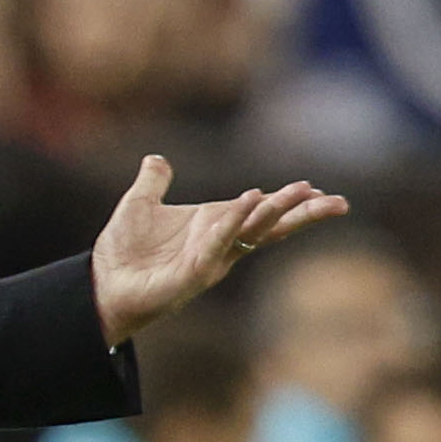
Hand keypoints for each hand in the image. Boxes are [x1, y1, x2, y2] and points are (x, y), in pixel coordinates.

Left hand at [90, 155, 347, 346]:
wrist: (101, 283)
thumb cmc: (123, 251)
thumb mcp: (139, 205)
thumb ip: (153, 182)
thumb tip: (156, 158)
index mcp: (213, 226)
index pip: (260, 213)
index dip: (287, 202)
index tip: (316, 189)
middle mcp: (219, 244)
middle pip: (270, 227)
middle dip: (303, 214)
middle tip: (339, 202)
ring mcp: (210, 260)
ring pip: (253, 233)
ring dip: (277, 212)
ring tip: (304, 193)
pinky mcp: (193, 274)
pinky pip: (219, 244)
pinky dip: (235, 222)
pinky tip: (250, 201)